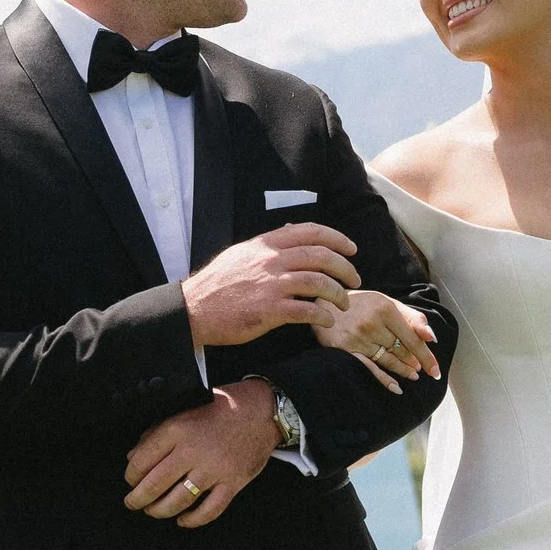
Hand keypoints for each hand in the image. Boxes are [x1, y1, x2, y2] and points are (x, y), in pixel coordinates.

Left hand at [123, 381, 280, 527]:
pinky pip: (209, 510)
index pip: (141, 460)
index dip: (130, 476)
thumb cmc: (220, 409)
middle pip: (155, 484)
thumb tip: (133, 457)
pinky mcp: (232, 482)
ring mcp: (214, 469)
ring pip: (178, 501)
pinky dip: (193, 520)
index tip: (130, 481)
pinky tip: (182, 520)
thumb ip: (155, 433)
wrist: (260, 411)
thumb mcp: (182, 411)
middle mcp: (193, 450)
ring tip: (153, 511)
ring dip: (160, 511)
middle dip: (138, 499)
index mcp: (177, 429)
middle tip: (132, 503)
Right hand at [181, 225, 359, 351]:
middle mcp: (271, 260)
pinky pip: (306, 311)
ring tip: (343, 304)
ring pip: (318, 283)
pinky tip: (326, 321)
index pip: (310, 232)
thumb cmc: (218, 283)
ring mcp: (271, 285)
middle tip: (355, 280)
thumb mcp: (241, 253)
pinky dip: (322, 316)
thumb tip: (291, 228)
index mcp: (266, 244)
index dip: (336, 238)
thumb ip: (268, 242)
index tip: (351, 250)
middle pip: (321, 256)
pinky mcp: (269, 311)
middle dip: (345, 268)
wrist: (195, 309)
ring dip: (338, 294)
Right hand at [320, 287, 440, 393]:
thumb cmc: (361, 304)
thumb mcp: (387, 302)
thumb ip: (411, 317)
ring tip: (412, 375)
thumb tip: (431, 338)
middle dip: (413, 362)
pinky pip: (369, 368)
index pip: (412, 338)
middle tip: (420, 370)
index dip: (426, 356)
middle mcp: (372, 324)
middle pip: (400, 351)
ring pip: (388, 360)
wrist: (323, 303)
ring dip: (402, 370)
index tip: (436, 371)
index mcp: (386, 309)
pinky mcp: (346, 349)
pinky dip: (384, 379)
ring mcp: (358, 338)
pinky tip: (396, 388)